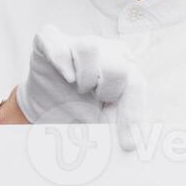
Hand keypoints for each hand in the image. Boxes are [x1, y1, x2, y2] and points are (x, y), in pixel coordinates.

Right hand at [12, 25, 145, 150]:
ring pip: (90, 48)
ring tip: (79, 90)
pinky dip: (61, 60)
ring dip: (85, 77)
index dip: (132, 115)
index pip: (135, 85)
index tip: (128, 143)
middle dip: (108, 92)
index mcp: (126, 66)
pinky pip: (56, 43)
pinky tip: (66, 77)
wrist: (48, 105)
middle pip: (117, 66)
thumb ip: (123, 125)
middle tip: (97, 101)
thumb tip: (137, 143)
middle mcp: (105, 49)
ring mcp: (77, 42)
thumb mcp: (107, 120)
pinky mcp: (49, 41)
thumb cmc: (83, 110)